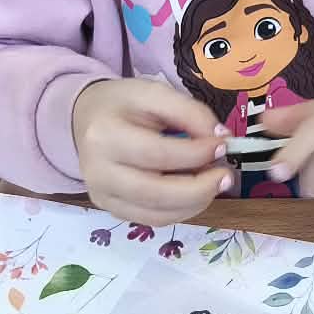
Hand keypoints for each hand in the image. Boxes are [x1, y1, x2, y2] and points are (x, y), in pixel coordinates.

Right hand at [72, 79, 230, 225]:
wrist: (87, 119)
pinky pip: (154, 220)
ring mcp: (103, 196)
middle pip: (156, 193)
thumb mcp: (154, 93)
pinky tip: (195, 193)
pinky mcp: (112, 210)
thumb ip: (190, 112)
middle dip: (200, 188)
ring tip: (213, 182)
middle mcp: (98, 172)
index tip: (222, 145)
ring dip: (196, 202)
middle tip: (226, 175)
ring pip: (158, 214)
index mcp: (104, 136)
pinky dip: (182, 211)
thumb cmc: (122, 105)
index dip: (196, 154)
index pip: (157, 154)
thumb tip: (221, 139)